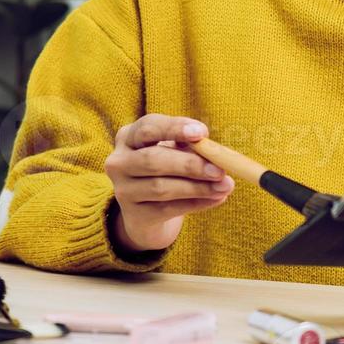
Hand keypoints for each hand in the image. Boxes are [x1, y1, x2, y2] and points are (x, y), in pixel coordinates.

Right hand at [105, 114, 233, 252]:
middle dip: (189, 164)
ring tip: (224, 186)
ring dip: (197, 187)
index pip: (148, 127)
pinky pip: (169, 209)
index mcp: (128, 137)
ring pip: (161, 188)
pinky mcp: (136, 215)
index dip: (174, 128)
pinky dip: (196, 203)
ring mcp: (124, 190)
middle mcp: (119, 162)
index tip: (202, 133)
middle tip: (220, 169)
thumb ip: (189, 148)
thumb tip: (215, 152)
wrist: (147, 211)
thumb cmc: (165, 170)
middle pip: (152, 160)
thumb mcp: (173, 151)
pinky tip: (217, 198)